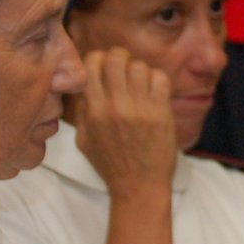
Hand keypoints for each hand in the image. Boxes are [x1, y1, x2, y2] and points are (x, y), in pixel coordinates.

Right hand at [75, 48, 175, 197]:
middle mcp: (116, 106)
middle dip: (119, 56)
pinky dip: (157, 80)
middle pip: (116, 58)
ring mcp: (140, 109)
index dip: (97, 58)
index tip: (102, 65)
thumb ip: (82, 111)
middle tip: (123, 66)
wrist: (139, 187)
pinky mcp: (161, 114)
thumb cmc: (111, 165)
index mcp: (94, 111)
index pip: (91, 64)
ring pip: (140, 66)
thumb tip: (85, 86)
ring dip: (139, 70)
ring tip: (140, 83)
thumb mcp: (84, 141)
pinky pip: (160, 79)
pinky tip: (154, 92)